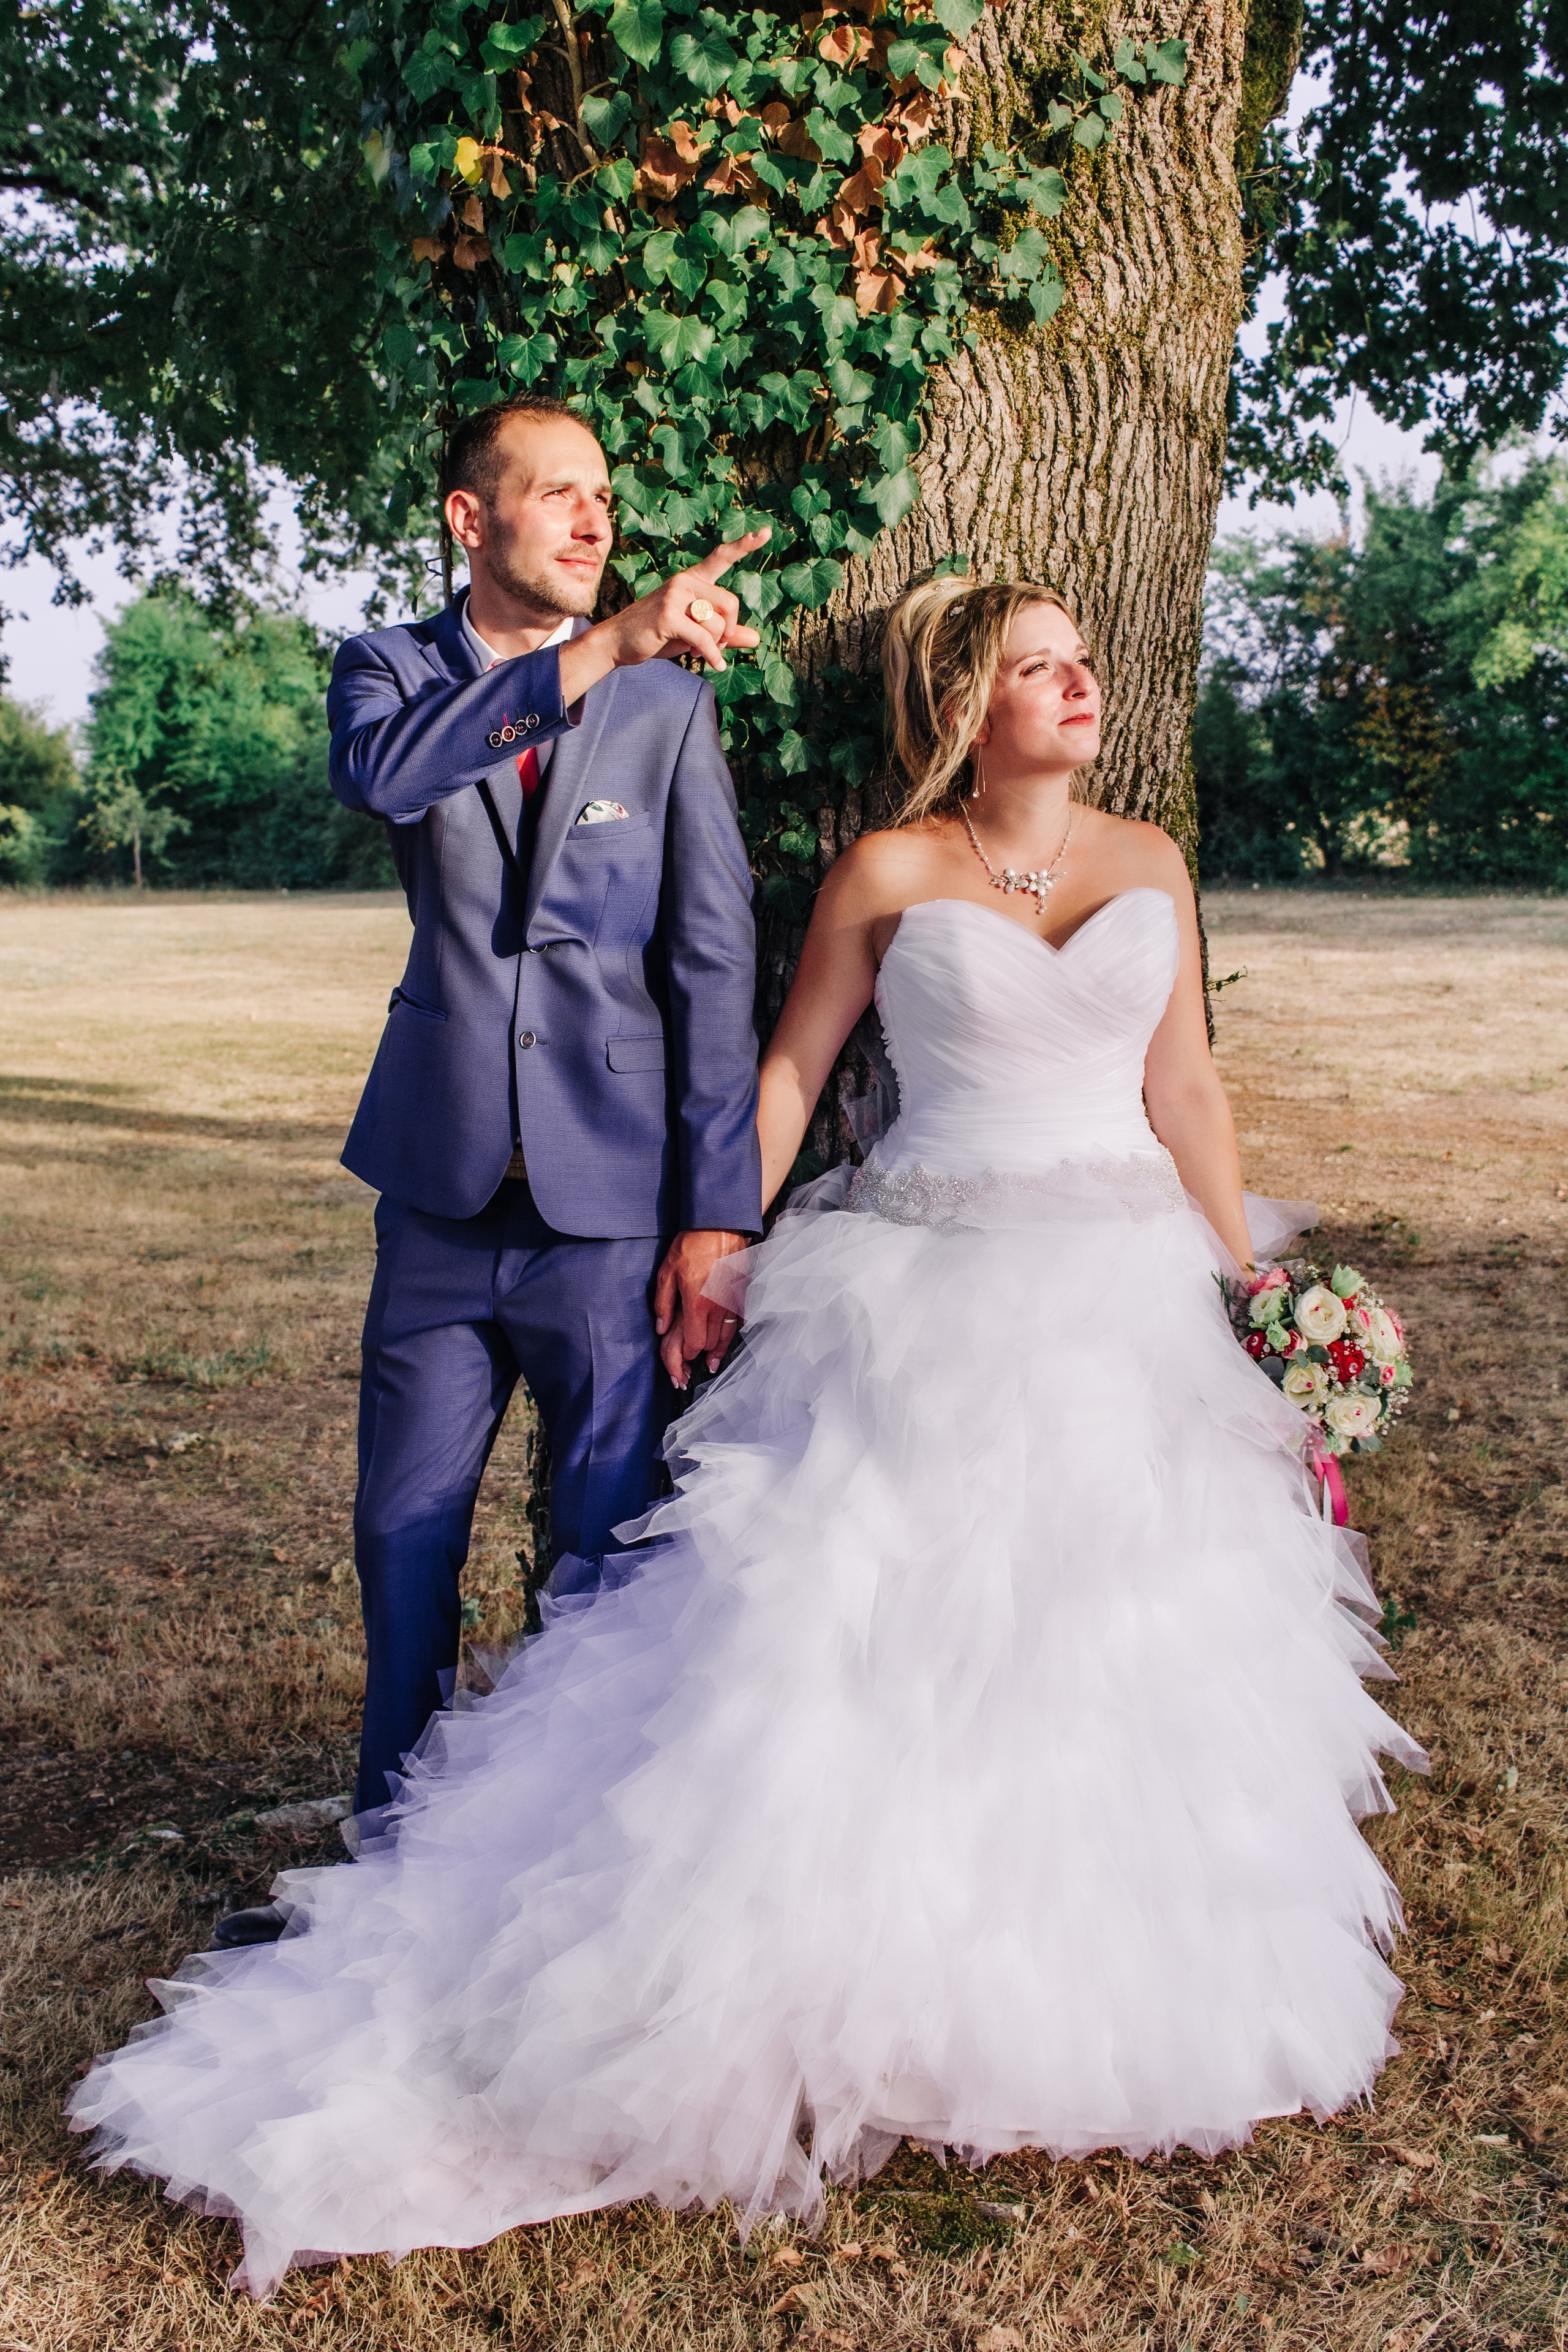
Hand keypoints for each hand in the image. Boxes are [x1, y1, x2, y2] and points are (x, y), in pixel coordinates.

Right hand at [558, 529, 770, 704]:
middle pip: (730, 603)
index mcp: (692, 580)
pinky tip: (713, 665)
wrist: (618, 642)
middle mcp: (685, 581)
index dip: (745, 545)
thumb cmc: (658, 635)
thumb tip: (756, 638)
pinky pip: (704, 637)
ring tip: (698, 650)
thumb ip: (725, 634)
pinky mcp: (668, 615)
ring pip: (718, 623)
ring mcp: (675, 595)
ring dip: (715, 644)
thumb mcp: (695, 633)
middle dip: (728, 630)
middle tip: (715, 645)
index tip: (766, 532)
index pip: (721, 557)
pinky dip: (712, 655)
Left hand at [653, 1229, 747, 1390]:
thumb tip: (662, 1327)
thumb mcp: (667, 1273)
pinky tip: (728, 1336)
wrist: (719, 1225)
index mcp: (697, 1304)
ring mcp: (733, 1301)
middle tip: (696, 1359)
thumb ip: (663, 1304)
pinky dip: (733, 1332)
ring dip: (720, 1349)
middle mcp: (718, 1307)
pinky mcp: (743, 1293)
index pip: (695, 1344)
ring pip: (728, 1335)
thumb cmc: (690, 1246)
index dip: (688, 1354)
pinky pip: (740, 1321)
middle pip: (711, 1343)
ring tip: (714, 1361)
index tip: (684, 1355)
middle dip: (702, 1354)